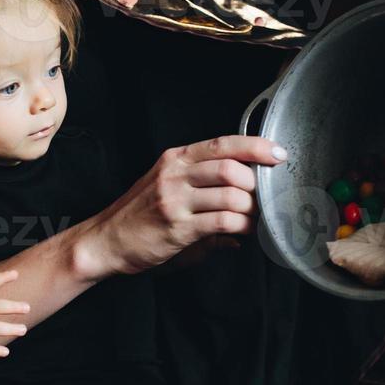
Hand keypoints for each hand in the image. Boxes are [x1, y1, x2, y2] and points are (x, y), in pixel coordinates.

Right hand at [84, 135, 287, 277]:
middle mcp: (175, 174)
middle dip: (257, 184)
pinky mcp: (177, 227)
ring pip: (231, 195)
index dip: (256, 146)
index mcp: (176, 159)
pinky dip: (241, 226)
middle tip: (264, 198)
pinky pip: (222, 221)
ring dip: (251, 209)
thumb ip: (204, 190)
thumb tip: (240, 205)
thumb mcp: (169, 190)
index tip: (279, 153)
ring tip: (255, 218)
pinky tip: (244, 231)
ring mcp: (176, 200)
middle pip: (231, 167)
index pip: (223, 143)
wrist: (105, 241)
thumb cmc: (138, 216)